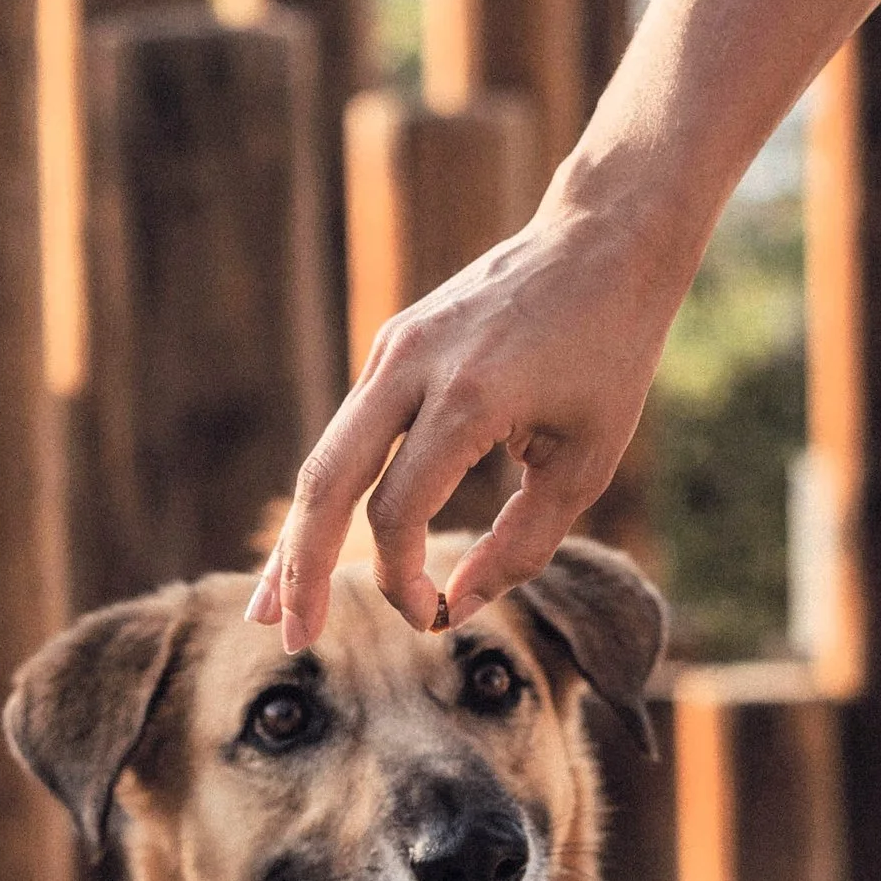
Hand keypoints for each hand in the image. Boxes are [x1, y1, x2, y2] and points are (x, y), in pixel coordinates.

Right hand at [250, 191, 677, 647]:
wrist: (601, 239)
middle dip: (302, 568)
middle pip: (327, 483)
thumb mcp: (587, 461)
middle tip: (292, 641)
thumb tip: (458, 606)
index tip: (435, 616)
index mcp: (466, 398)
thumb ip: (524, 542)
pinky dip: (329, 494)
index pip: (396, 512)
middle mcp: (411, 367)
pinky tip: (311, 542)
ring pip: (323, 458)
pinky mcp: (393, 346)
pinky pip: (348, 433)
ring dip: (297, 538)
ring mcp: (393, 351)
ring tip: (271, 610)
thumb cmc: (609, 353)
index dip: (403, 579)